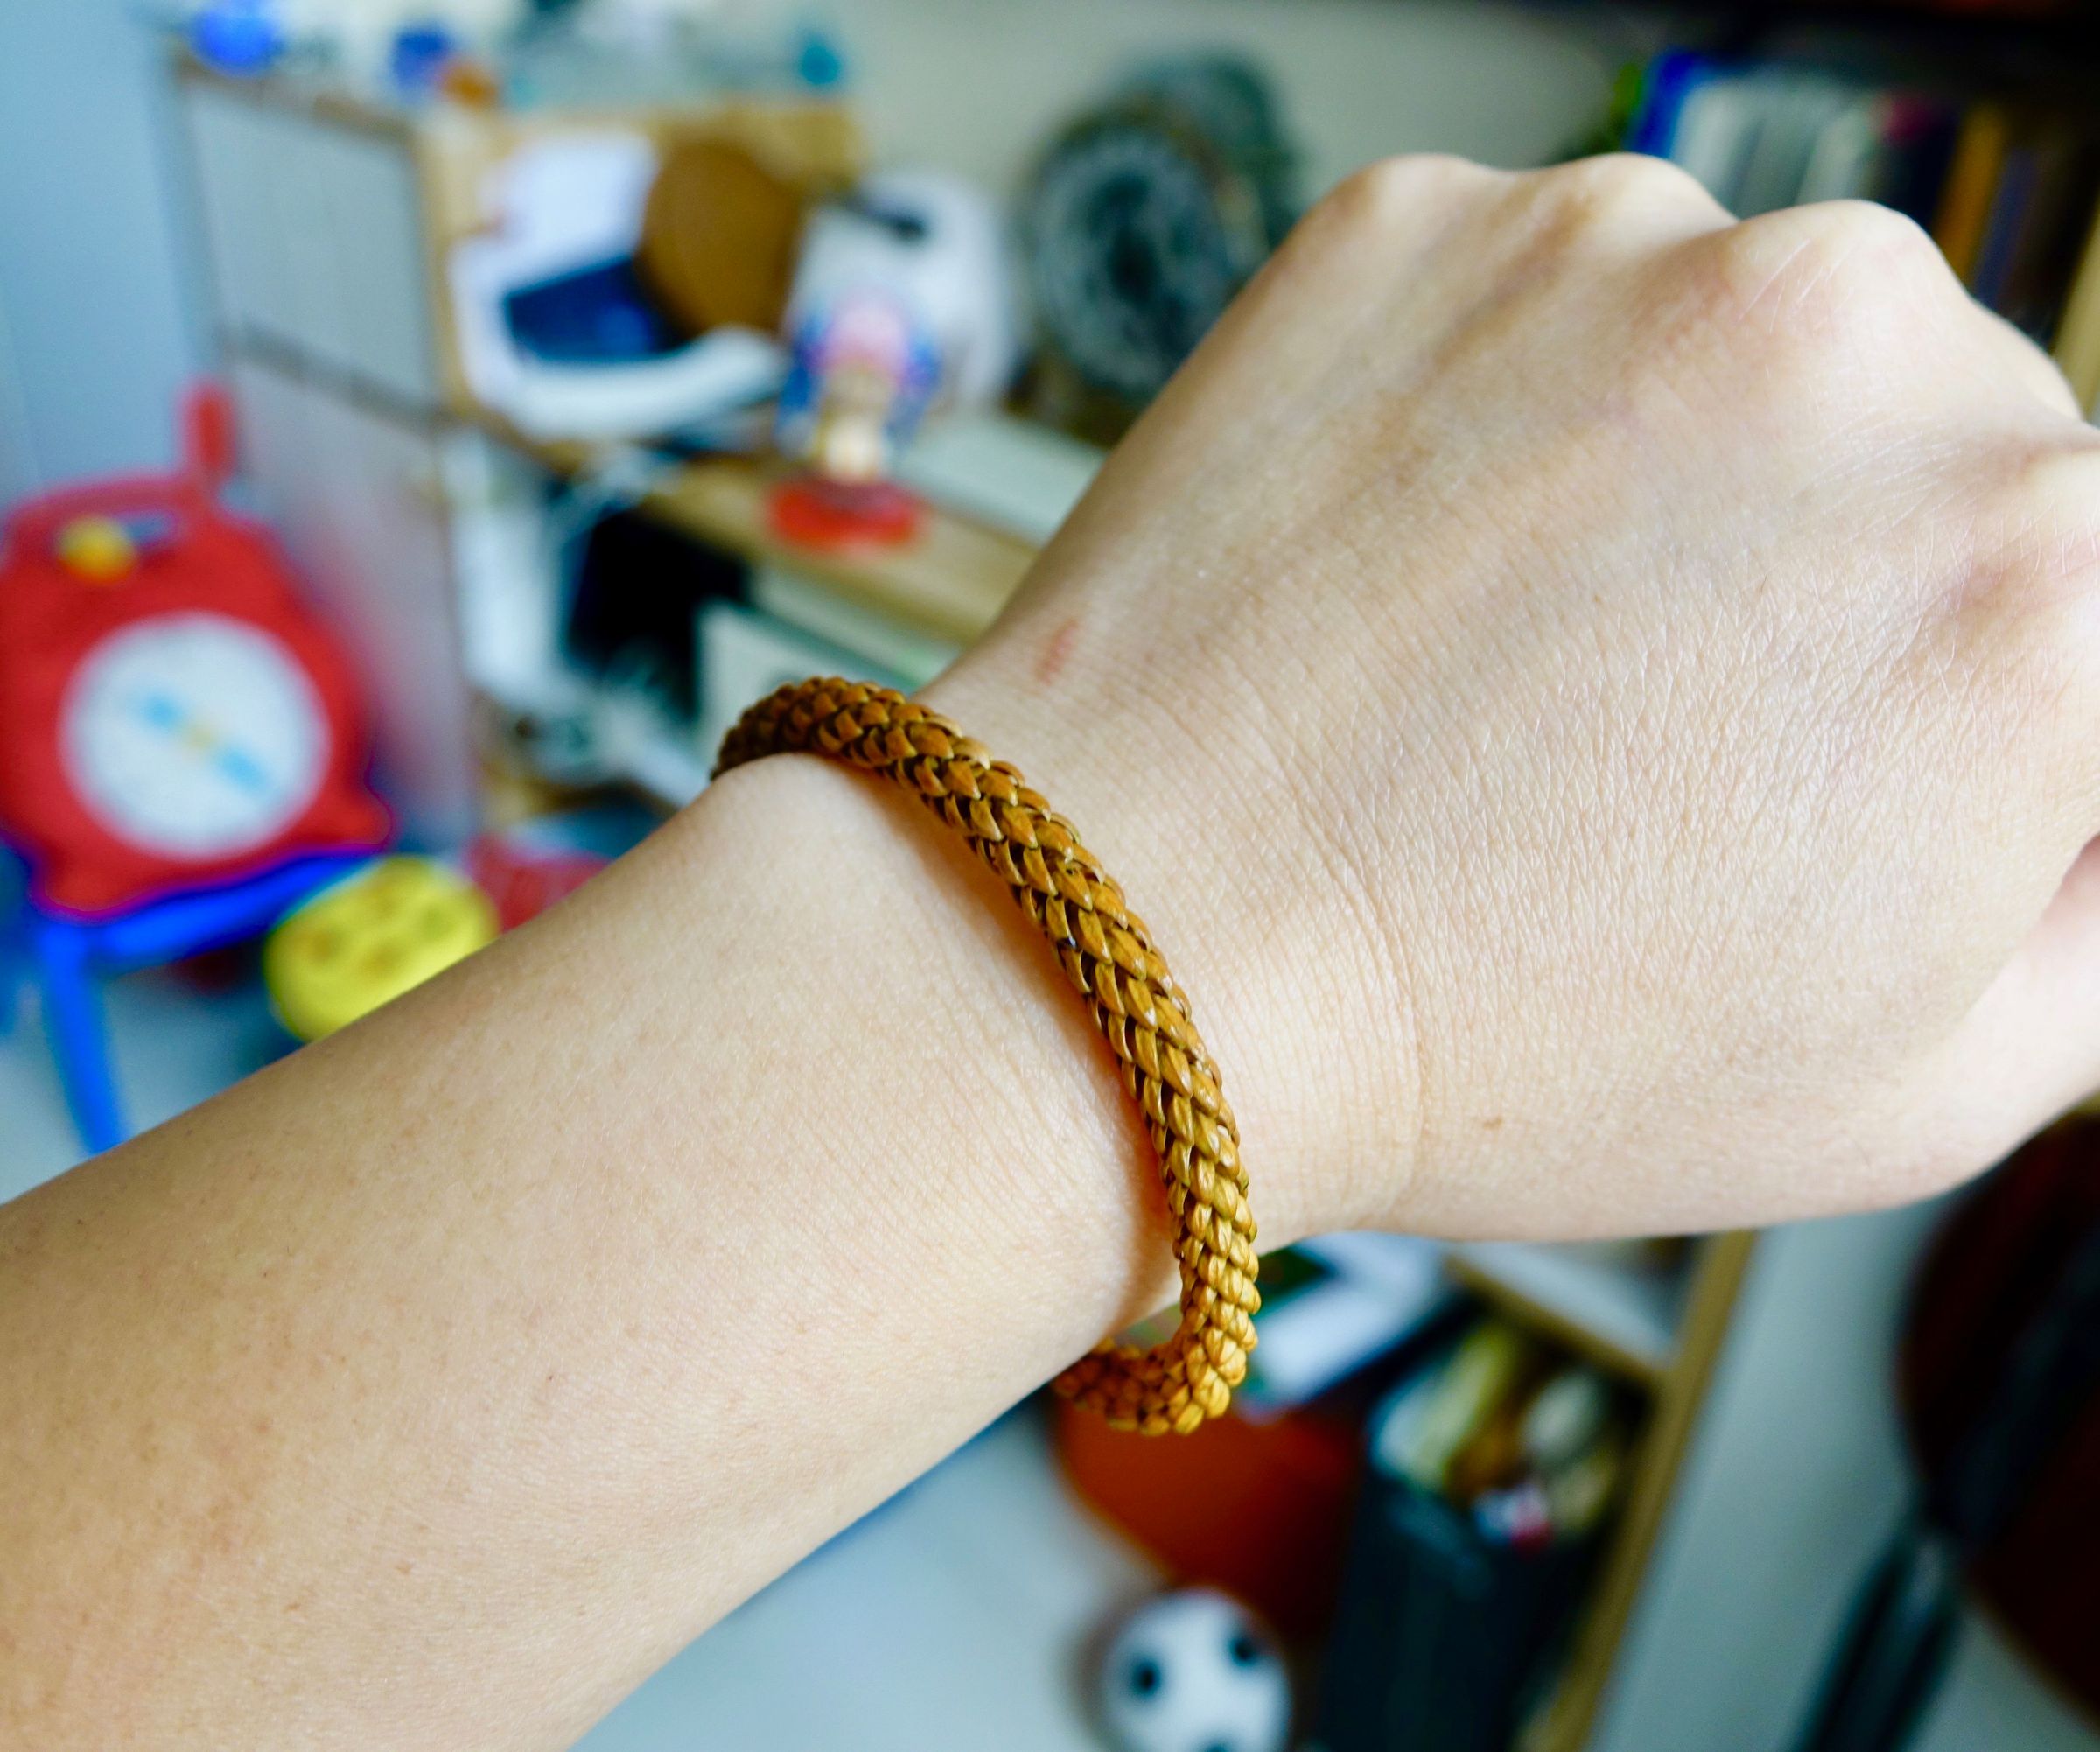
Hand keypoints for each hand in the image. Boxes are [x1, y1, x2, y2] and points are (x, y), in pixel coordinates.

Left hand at [926, 153, 2099, 1242]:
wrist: (1132, 945)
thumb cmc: (1495, 1044)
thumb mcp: (1912, 1085)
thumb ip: (2095, 912)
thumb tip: (2085, 795)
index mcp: (2050, 574)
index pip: (2086, 598)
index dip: (1959, 706)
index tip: (1832, 758)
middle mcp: (1867, 350)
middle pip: (1936, 439)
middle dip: (1835, 571)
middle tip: (1643, 727)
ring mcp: (1620, 254)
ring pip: (1736, 345)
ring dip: (1672, 466)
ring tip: (1507, 652)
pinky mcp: (1421, 223)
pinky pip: (1529, 303)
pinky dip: (1496, 410)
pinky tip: (1406, 567)